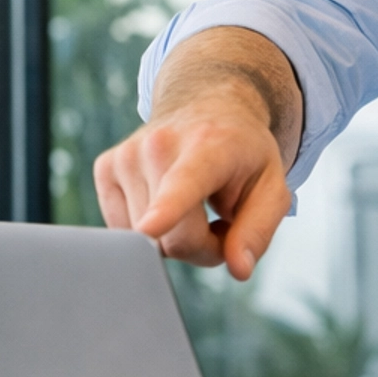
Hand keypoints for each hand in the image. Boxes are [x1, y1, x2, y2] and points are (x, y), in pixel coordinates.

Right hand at [94, 107, 291, 280]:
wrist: (209, 107)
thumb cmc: (244, 155)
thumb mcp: (272, 188)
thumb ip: (258, 230)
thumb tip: (239, 269)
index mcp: (209, 146)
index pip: (184, 184)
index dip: (167, 209)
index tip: (150, 227)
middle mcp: (159, 144)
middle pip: (172, 238)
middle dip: (200, 246)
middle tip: (219, 221)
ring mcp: (126, 155)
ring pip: (145, 240)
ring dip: (173, 239)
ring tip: (193, 206)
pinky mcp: (105, 168)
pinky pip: (123, 231)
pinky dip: (148, 230)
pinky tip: (165, 204)